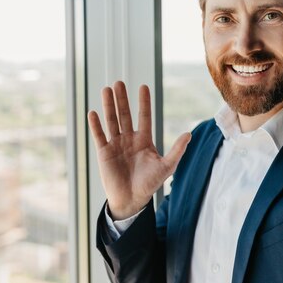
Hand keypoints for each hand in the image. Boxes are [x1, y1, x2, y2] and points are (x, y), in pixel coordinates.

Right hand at [88, 81, 190, 219]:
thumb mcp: (166, 166)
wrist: (132, 200)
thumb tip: (189, 134)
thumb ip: (177, 150)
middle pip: (125, 114)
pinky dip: (96, 125)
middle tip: (119, 82)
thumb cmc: (149, 184)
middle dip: (122, 99)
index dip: (144, 102)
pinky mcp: (104, 153)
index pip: (144, 116)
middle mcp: (129, 139)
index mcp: (144, 140)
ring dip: (108, 106)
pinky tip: (93, 113)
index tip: (143, 86)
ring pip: (112, 121)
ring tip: (106, 89)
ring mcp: (116, 144)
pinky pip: (99, 136)